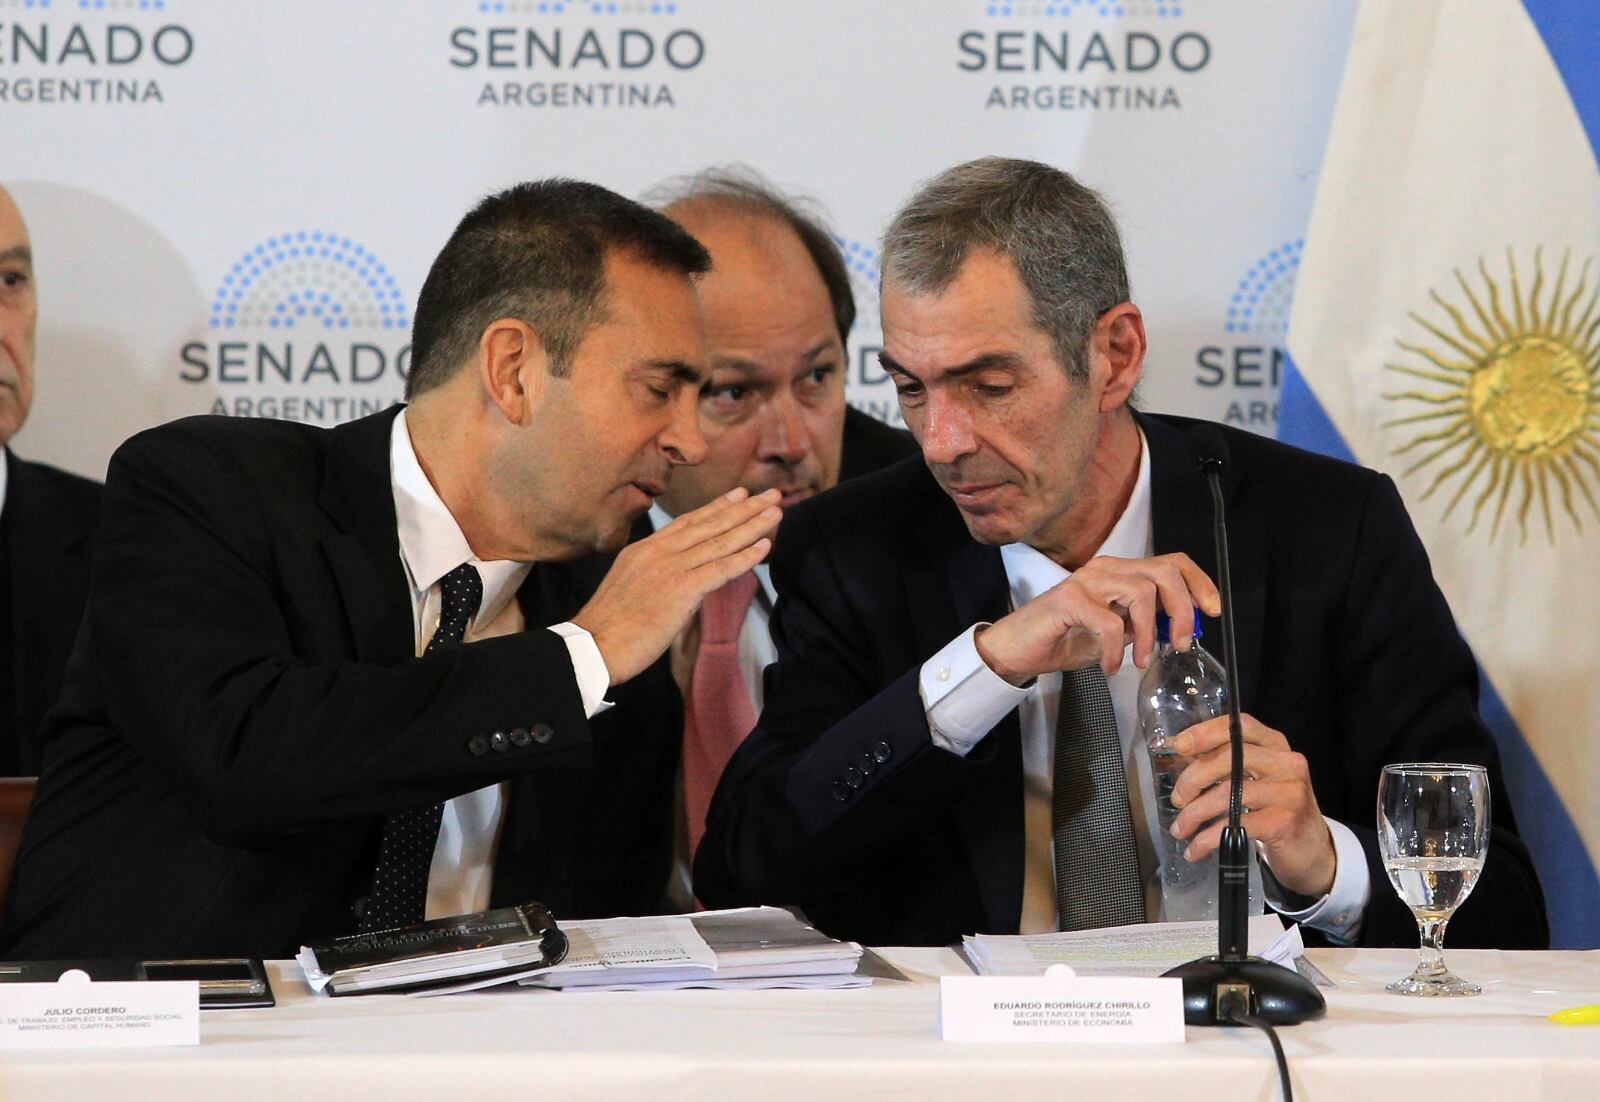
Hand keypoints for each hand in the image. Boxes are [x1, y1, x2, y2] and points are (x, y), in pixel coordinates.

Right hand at [573, 487, 780, 683]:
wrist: (591, 647)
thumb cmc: (607, 628)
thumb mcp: (628, 588)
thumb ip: (653, 576)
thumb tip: (675, 580)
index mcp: (643, 550)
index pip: (687, 522)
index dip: (717, 507)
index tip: (739, 494)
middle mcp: (658, 552)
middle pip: (708, 524)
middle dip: (743, 508)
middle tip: (770, 493)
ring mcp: (670, 569)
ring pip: (720, 541)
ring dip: (752, 524)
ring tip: (777, 510)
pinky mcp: (681, 590)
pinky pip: (721, 568)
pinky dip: (746, 555)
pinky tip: (765, 545)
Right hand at [973, 553, 1219, 685]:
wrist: (1017, 650)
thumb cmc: (1064, 640)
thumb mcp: (1114, 633)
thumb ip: (1142, 624)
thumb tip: (1175, 628)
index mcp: (1119, 571)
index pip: (1171, 562)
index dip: (1199, 583)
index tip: (1212, 611)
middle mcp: (1105, 568)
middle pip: (1164, 571)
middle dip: (1182, 608)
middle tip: (1179, 642)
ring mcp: (1086, 581)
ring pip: (1141, 591)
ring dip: (1148, 633)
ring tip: (1140, 660)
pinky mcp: (1068, 599)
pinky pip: (1109, 623)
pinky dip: (1114, 650)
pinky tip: (1107, 666)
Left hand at [1168, 713, 1336, 897]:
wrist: (1311, 850)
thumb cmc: (1275, 810)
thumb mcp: (1256, 779)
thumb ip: (1226, 764)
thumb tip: (1178, 752)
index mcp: (1276, 745)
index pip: (1240, 726)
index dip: (1206, 732)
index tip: (1179, 745)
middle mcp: (1287, 763)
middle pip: (1229, 757)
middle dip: (1193, 778)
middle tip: (1178, 799)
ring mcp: (1289, 792)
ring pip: (1228, 793)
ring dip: (1194, 813)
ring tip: (1180, 829)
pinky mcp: (1285, 822)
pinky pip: (1236, 825)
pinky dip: (1207, 839)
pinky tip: (1195, 850)